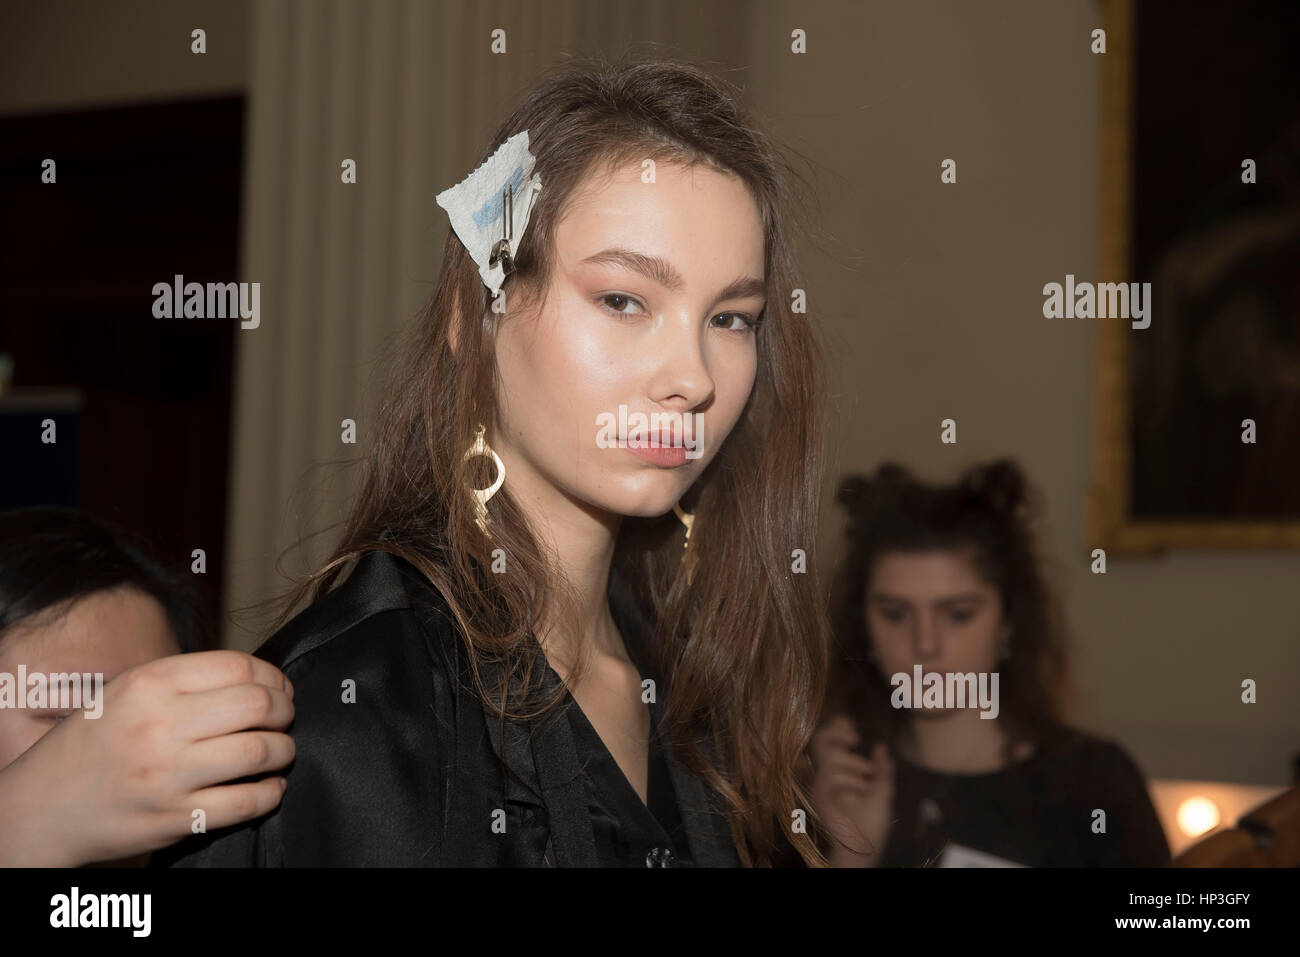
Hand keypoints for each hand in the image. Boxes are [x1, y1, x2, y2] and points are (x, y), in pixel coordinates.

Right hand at [0, 650, 294, 866]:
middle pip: (257, 706)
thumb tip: (257, 680)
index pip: (238, 667)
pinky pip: (246, 802)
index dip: (272, 677)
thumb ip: (185, 681)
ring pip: (260, 752)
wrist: (40, 808)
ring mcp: (168, 776)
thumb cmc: (92, 744)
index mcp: (149, 685)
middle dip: (285, 710)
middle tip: (284, 718)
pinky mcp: (175, 819)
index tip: (279, 688)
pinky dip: (271, 792)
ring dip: (283, 750)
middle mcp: (159, 726)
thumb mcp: (126, 692)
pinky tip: (270, 786)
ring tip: (279, 750)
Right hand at [808, 714, 894, 866]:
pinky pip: (832, 778)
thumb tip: (880, 747)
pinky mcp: (821, 796)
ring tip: (867, 785)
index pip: (830, 742)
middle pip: (822, 742)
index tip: (847, 721)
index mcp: (841, 773)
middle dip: (837, 733)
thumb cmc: (873, 825)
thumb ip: (882, 769)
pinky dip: (849, 784)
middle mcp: (828, 776)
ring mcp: (823, 786)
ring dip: (854, 768)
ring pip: (832, 759)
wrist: (865, 848)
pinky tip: (857, 797)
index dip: (835, 728)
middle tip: (855, 737)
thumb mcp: (883, 792)